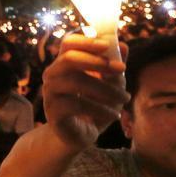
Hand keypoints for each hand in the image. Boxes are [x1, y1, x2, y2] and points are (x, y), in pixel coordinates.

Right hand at [41, 35, 129, 150]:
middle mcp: (53, 75)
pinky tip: (114, 115)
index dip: (86, 40)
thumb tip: (124, 46)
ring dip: (106, 89)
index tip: (107, 46)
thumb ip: (114, 65)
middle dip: (97, 61)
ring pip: (76, 82)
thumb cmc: (94, 106)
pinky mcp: (53, 112)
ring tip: (124, 98)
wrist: (78, 136)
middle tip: (122, 69)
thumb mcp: (109, 84)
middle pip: (68, 58)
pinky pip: (77, 105)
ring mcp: (50, 94)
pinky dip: (100, 109)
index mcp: (65, 64)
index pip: (68, 43)